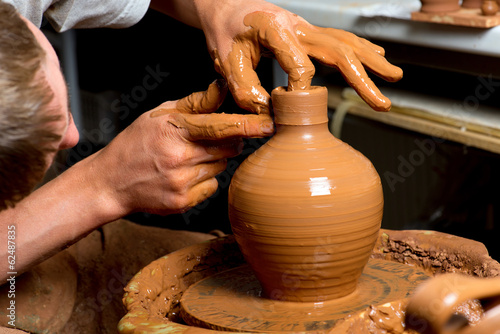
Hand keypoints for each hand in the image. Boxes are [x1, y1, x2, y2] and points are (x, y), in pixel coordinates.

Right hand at [89, 79, 273, 215]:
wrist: (110, 182)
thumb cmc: (136, 143)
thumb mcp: (159, 115)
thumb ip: (195, 104)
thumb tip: (223, 88)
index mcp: (174, 130)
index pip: (220, 126)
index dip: (247, 125)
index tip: (270, 125)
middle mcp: (179, 158)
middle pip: (228, 149)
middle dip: (228, 142)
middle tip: (210, 139)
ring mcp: (181, 183)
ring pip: (221, 167)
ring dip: (213, 160)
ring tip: (186, 158)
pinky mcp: (183, 202)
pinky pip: (212, 186)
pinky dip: (204, 179)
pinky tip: (183, 175)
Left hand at [195, 0, 401, 111]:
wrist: (226, 7)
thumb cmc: (225, 31)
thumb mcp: (226, 60)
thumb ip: (245, 88)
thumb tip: (270, 113)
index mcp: (277, 30)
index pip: (301, 64)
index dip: (301, 88)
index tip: (295, 105)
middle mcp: (298, 26)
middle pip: (339, 51)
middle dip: (363, 78)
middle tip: (382, 102)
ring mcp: (306, 28)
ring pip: (345, 43)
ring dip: (371, 62)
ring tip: (395, 78)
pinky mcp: (308, 32)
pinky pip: (339, 40)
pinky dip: (360, 49)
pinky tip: (377, 57)